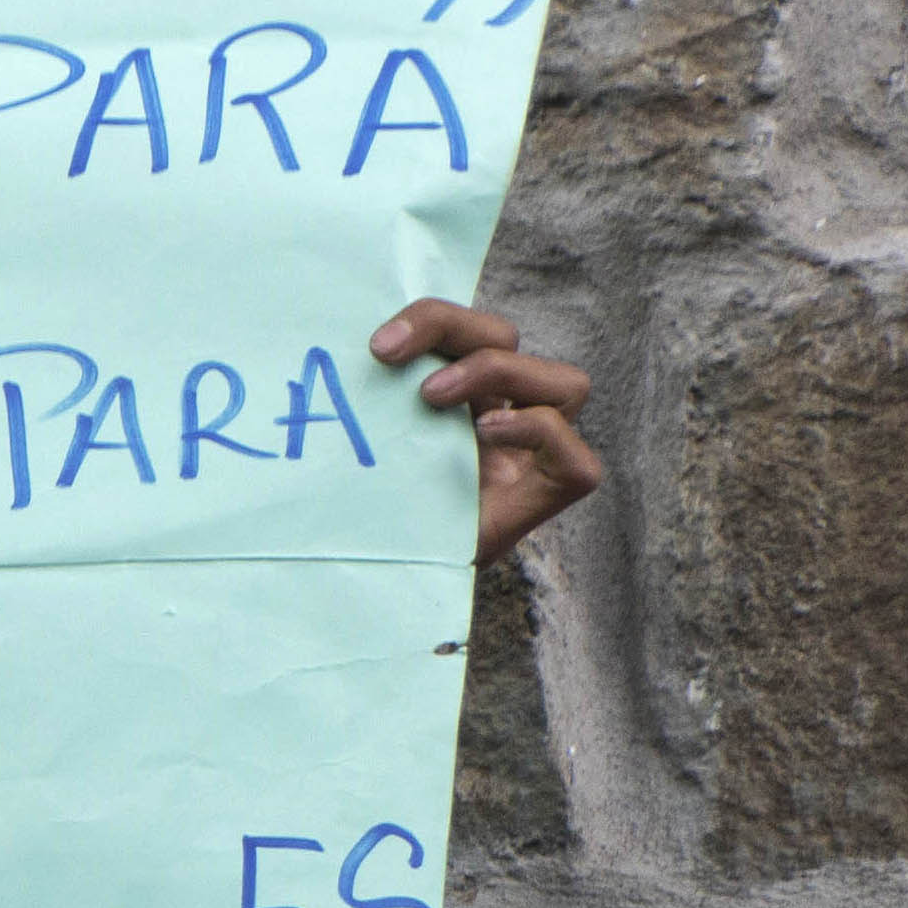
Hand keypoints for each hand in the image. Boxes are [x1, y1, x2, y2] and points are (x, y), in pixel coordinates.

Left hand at [372, 300, 598, 565]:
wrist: (377, 587)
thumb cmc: (369, 515)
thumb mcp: (369, 445)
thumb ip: (372, 399)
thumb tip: (335, 349)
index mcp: (466, 396)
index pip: (470, 330)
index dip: (435, 320)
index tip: (377, 344)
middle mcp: (507, 418)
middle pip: (511, 342)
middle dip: (453, 332)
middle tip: (387, 355)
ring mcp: (535, 459)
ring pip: (565, 384)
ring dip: (497, 373)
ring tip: (430, 401)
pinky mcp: (550, 499)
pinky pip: (573, 455)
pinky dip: (535, 431)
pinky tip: (483, 436)